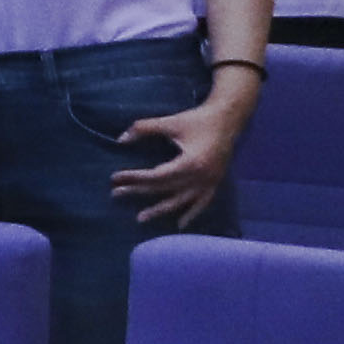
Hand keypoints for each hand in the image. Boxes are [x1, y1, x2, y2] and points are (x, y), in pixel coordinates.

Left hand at [108, 74, 256, 226]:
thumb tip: (120, 140)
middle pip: (165, 189)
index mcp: (191, 163)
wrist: (228, 118)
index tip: (115, 178)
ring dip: (160, 210)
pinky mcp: (216, 182)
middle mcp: (202, 177)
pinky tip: (179, 225)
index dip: (135, 178)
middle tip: (116, 194)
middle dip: (139, 191)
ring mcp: (210, 182)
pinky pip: (202, 203)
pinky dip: (191, 214)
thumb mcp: (169, 122)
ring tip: (140, 218)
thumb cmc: (197, 119)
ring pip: (182, 201)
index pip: (157, 176)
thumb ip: (143, 129)